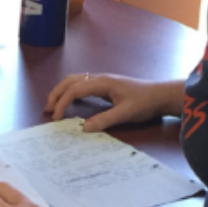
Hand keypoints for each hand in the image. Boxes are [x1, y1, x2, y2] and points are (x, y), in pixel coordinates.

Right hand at [45, 73, 169, 131]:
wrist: (160, 95)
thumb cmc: (145, 102)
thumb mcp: (125, 113)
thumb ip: (104, 120)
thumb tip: (82, 128)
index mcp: (102, 82)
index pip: (74, 89)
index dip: (62, 102)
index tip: (55, 118)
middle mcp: (99, 79)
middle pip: (70, 81)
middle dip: (56, 94)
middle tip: (47, 110)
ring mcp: (102, 81)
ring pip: (75, 81)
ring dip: (62, 92)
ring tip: (53, 106)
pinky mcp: (105, 86)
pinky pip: (82, 85)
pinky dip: (71, 93)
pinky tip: (70, 102)